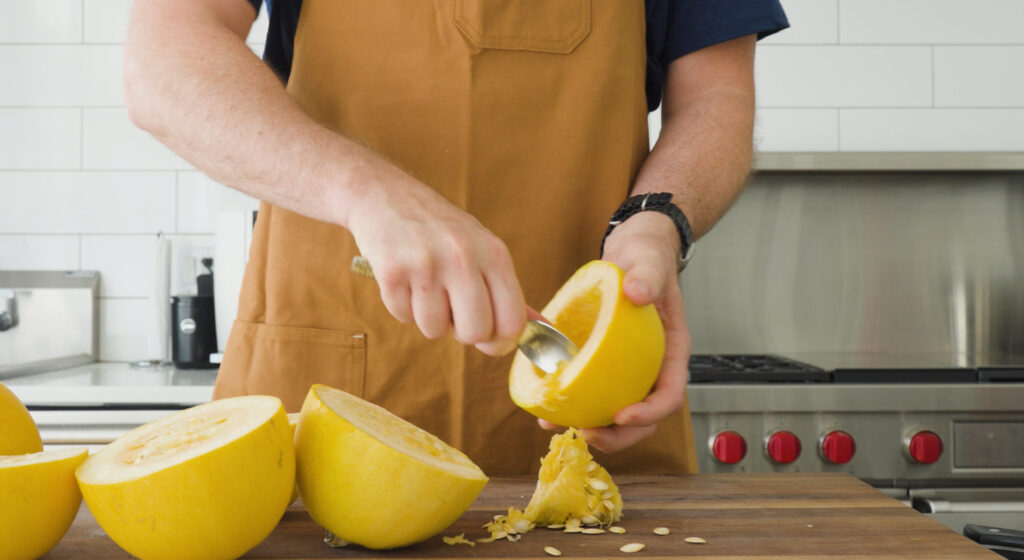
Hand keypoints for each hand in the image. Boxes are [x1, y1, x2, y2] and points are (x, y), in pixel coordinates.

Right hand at [346, 170, 525, 355]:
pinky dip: (402, 306)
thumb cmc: (440, 229)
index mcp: (494, 253)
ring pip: (434, 330)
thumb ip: (508, 292)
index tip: (489, 341)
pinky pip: (403, 317)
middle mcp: (464, 257)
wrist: (383, 193)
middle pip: (475, 333)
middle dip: (462, 333)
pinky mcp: (392, 271)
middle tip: (453, 310)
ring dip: (428, 318)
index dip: (501, 342)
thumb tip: (543, 330)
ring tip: (425, 286)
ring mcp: (426, 264)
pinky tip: (405, 278)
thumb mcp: (482, 248)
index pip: (512, 322)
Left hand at [538, 211, 690, 452]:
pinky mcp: (607, 366)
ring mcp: (630, 369)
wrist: (633, 254)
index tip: (624, 415)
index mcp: (671, 350)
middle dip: (621, 435)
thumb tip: (637, 292)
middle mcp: (652, 367)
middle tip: (590, 434)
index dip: (651, 412)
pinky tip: (549, 412)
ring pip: (619, 413)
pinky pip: (595, 393)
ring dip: (596, 428)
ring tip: (566, 428)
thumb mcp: (650, 262)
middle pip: (646, 416)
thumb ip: (648, 276)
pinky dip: (575, 406)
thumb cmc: (648, 259)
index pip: (670, 393)